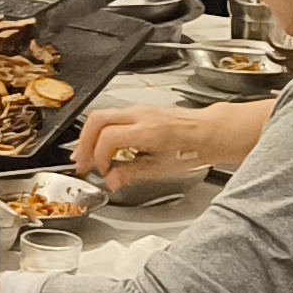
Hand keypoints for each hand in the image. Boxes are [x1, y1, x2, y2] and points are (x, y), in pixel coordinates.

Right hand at [72, 99, 266, 184]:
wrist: (210, 132)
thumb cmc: (194, 148)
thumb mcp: (163, 168)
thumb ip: (133, 174)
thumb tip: (112, 181)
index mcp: (147, 130)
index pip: (108, 138)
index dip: (99, 157)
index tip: (102, 172)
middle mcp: (141, 115)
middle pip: (96, 120)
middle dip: (84, 142)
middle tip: (81, 162)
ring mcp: (140, 110)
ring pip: (102, 116)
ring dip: (91, 136)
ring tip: (88, 156)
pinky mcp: (141, 112)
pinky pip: (113, 117)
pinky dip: (102, 132)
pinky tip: (106, 147)